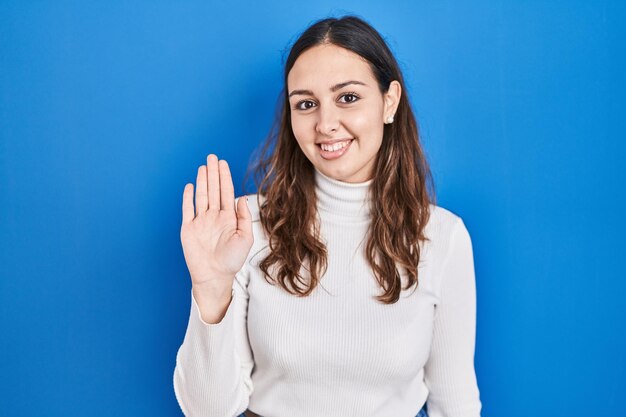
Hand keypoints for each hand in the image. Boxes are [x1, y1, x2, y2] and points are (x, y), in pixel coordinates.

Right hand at [180, 154, 253, 291]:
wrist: (214, 276)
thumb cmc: (232, 260)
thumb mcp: (245, 238)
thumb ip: (244, 218)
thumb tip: (241, 198)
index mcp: (228, 218)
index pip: (226, 192)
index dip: (225, 177)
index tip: (223, 163)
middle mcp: (214, 216)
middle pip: (213, 189)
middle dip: (213, 173)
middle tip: (212, 157)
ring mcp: (201, 221)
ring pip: (201, 196)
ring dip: (202, 181)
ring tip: (204, 166)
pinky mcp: (188, 228)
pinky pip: (187, 209)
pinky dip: (188, 197)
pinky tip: (190, 185)